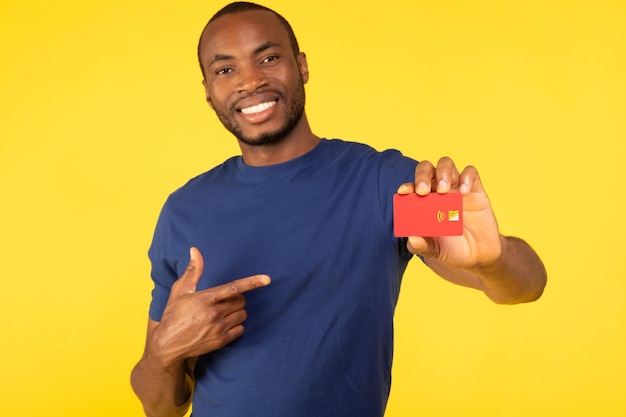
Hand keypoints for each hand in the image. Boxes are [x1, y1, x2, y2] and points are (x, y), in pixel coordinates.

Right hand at [151, 247, 270, 367]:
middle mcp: (213, 314)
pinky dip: (236, 326)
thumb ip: (193, 270)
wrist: (168, 345)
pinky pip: (241, 329)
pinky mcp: (221, 341)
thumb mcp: (181, 290)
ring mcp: (218, 329)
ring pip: (243, 314)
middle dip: (236, 299)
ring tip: (222, 313)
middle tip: (222, 302)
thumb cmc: (174, 314)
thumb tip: (195, 250)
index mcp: (205, 299)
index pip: (234, 288)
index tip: (267, 279)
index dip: (252, 282)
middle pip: (241, 301)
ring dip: (237, 312)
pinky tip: (223, 325)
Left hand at [396, 157, 501, 269]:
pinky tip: (463, 192)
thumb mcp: (435, 252)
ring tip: (444, 190)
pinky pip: (471, 173)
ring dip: (442, 173)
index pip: (412, 187)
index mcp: (423, 202)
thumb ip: (422, 246)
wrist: (480, 256)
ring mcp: (456, 188)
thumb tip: (411, 240)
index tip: (403, 192)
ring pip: (446, 164)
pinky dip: (466, 177)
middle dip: (422, 175)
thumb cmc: (452, 250)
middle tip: (423, 191)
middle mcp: (438, 191)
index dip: (407, 186)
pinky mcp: (475, 189)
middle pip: (427, 169)